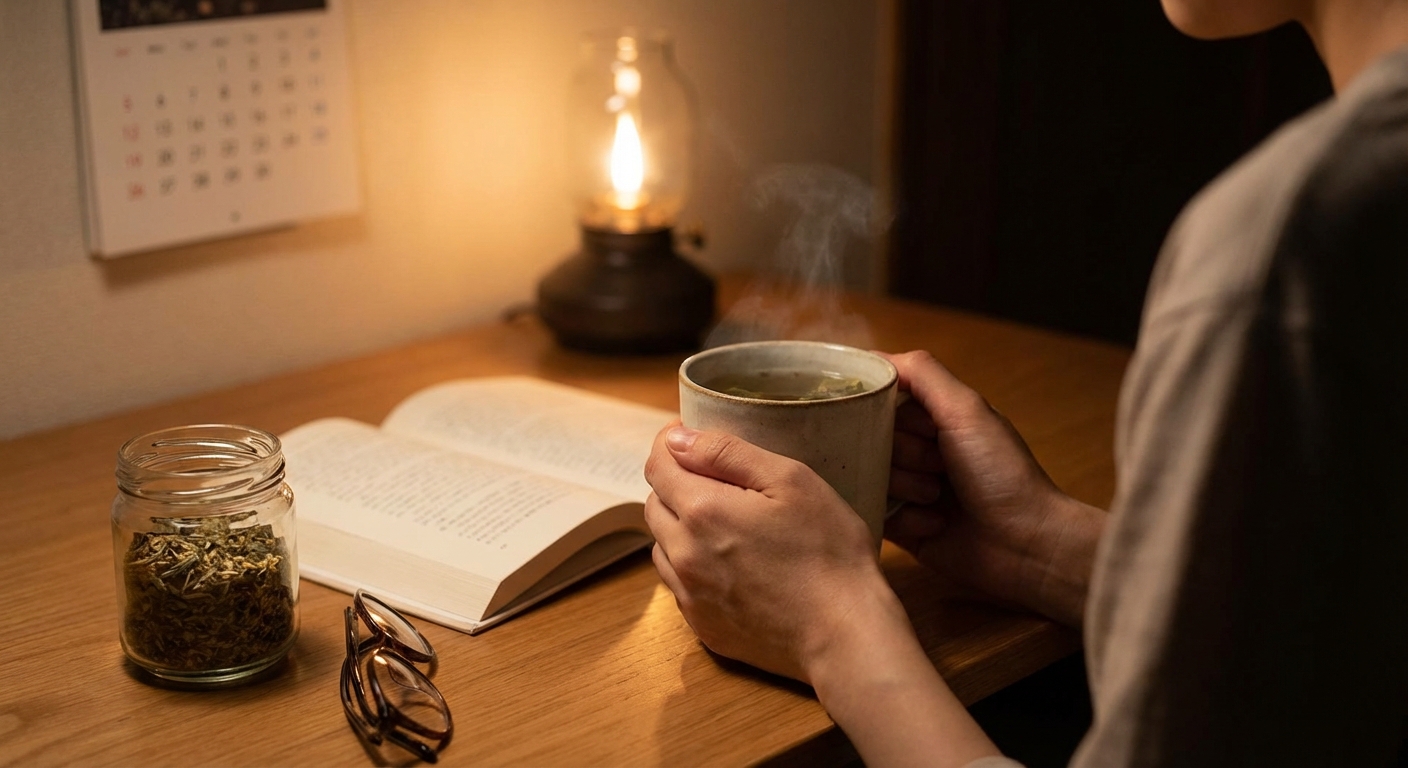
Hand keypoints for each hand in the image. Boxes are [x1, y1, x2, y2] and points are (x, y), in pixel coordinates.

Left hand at [644, 419, 1005, 767]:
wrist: (843, 634)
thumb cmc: (828, 550)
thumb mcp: (790, 480)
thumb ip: (728, 453)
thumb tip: (677, 437)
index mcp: (701, 511)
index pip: (658, 466)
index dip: (670, 445)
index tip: (688, 436)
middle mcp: (683, 553)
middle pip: (655, 504)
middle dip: (675, 484)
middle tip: (716, 480)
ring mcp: (689, 595)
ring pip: (663, 545)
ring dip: (680, 527)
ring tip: (723, 524)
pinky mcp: (702, 626)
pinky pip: (679, 584)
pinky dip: (691, 566)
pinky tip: (729, 565)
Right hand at [883, 350, 1103, 626]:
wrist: (1027, 543)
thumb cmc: (1001, 471)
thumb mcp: (966, 410)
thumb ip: (922, 374)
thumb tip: (873, 354)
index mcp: (934, 418)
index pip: (880, 400)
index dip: (885, 409)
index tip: (906, 422)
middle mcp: (918, 450)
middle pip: (870, 439)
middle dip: (902, 452)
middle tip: (937, 464)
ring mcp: (909, 490)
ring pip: (870, 477)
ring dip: (906, 486)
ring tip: (938, 496)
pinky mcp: (903, 528)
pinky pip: (877, 515)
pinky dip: (907, 519)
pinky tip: (937, 524)